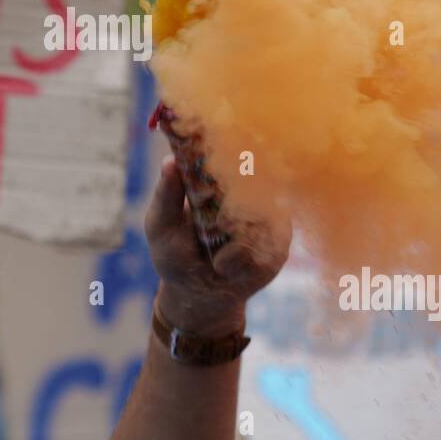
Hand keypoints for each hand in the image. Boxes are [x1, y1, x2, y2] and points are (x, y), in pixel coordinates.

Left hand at [144, 156, 290, 337]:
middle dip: (235, 199)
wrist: (198, 294)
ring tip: (215, 257)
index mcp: (217, 176)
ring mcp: (266, 213)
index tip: (217, 156)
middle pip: (256, 175)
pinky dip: (243, 258)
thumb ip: (166, 195)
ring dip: (235, 239)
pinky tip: (226, 267)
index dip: (228, 145)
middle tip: (218, 221)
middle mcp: (246, 189)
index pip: (230, 148)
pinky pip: (268, 242)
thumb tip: (168, 160)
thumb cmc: (175, 253)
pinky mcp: (279, 240)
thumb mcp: (161, 224)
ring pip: (263, 213)